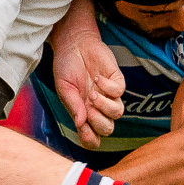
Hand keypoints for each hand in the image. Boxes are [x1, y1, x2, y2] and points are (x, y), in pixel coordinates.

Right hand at [51, 27, 124, 147]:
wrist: (74, 44)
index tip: (82, 128)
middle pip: (107, 129)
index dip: (90, 140)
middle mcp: (98, 107)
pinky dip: (108, 87)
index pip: (92, 137)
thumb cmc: (66, 67)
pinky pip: (119, 92)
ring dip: (105, 106)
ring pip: (118, 113)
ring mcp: (109, 95)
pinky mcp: (117, 80)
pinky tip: (98, 78)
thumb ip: (73, 106)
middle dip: (99, 122)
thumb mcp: (64, 88)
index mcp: (83, 113)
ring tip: (92, 93)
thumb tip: (80, 124)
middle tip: (88, 107)